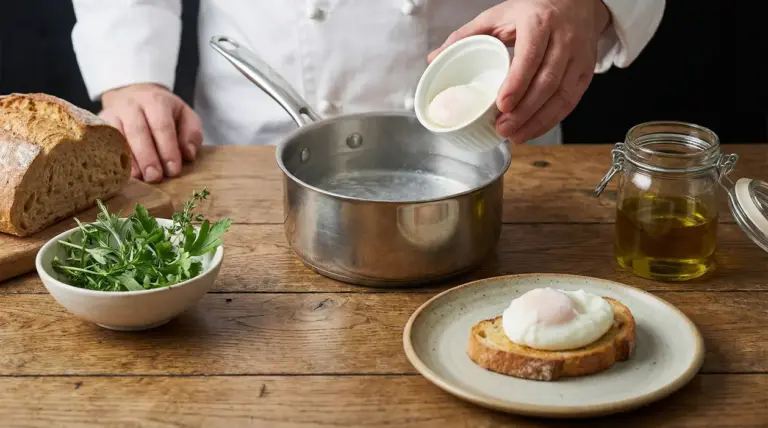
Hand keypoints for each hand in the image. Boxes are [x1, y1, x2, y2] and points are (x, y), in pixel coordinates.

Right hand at [100, 84, 202, 181]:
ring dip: (129, 161)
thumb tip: (189, 154)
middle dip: (147, 157)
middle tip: (155, 177)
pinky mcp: (100, 123)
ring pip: (118, 137)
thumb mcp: (185, 116)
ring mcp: (113, 113)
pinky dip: (112, 158)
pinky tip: (122, 173)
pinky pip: (104, 142)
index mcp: (156, 101)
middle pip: (138, 132)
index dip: (168, 149)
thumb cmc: (164, 111)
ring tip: (139, 179)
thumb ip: (191, 134)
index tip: (173, 170)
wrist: (134, 95)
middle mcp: (131, 105)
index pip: (162, 126)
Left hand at [429, 0, 610, 143]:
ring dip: (538, 121)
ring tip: (515, 136)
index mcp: (538, 21)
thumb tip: (434, 58)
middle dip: (525, 111)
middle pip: (548, 81)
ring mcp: (578, 56)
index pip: (531, 54)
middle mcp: (563, 38)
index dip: (518, 82)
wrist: (577, 2)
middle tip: (503, 128)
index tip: (502, 104)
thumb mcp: (498, 15)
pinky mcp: (586, 71)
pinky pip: (571, 101)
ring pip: (562, 95)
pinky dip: (551, 120)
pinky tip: (533, 130)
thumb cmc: (533, 10)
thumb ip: (466, 35)